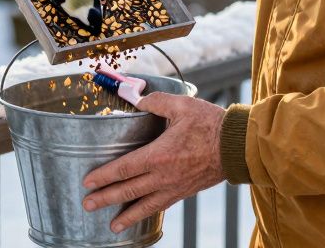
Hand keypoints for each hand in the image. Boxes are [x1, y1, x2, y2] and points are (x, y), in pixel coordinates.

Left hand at [81, 92, 225, 232]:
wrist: (237, 147)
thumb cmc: (210, 125)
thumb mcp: (181, 105)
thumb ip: (156, 102)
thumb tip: (137, 98)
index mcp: (159, 155)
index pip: (124, 169)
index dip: (104, 176)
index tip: (87, 182)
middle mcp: (164, 176)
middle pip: (128, 191)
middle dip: (106, 199)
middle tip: (87, 205)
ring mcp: (174, 187)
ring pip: (145, 205)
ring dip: (126, 215)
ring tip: (111, 226)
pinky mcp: (184, 191)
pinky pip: (161, 205)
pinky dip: (148, 213)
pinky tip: (141, 215)